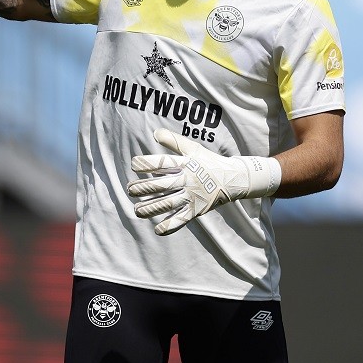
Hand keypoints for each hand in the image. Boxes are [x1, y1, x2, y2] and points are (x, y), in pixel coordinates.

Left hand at [127, 128, 280, 235]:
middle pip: (162, 186)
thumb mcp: (193, 148)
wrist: (233, 178)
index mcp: (186, 163)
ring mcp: (192, 196)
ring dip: (150, 208)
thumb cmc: (208, 162)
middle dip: (143, 188)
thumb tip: (155, 132)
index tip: (134, 164)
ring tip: (136, 210)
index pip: (164, 162)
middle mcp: (188, 180)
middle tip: (130, 189)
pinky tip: (157, 229)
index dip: (147, 164)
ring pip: (168, 204)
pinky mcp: (197, 210)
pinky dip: (169, 226)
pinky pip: (181, 220)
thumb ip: (173, 141)